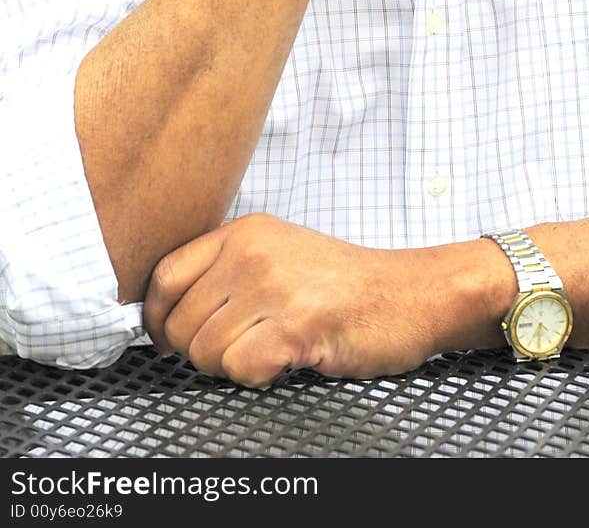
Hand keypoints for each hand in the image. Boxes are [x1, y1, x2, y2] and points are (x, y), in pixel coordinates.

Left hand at [143, 214, 441, 385]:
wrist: (410, 294)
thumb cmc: (345, 284)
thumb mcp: (280, 252)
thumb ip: (227, 269)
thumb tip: (166, 313)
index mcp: (245, 232)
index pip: (164, 276)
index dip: (157, 319)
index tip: (169, 339)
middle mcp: (253, 252)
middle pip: (179, 324)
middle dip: (200, 352)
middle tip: (239, 349)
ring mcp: (274, 286)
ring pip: (205, 352)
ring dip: (233, 366)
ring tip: (270, 350)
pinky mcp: (295, 324)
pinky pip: (240, 369)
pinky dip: (259, 377)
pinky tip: (286, 360)